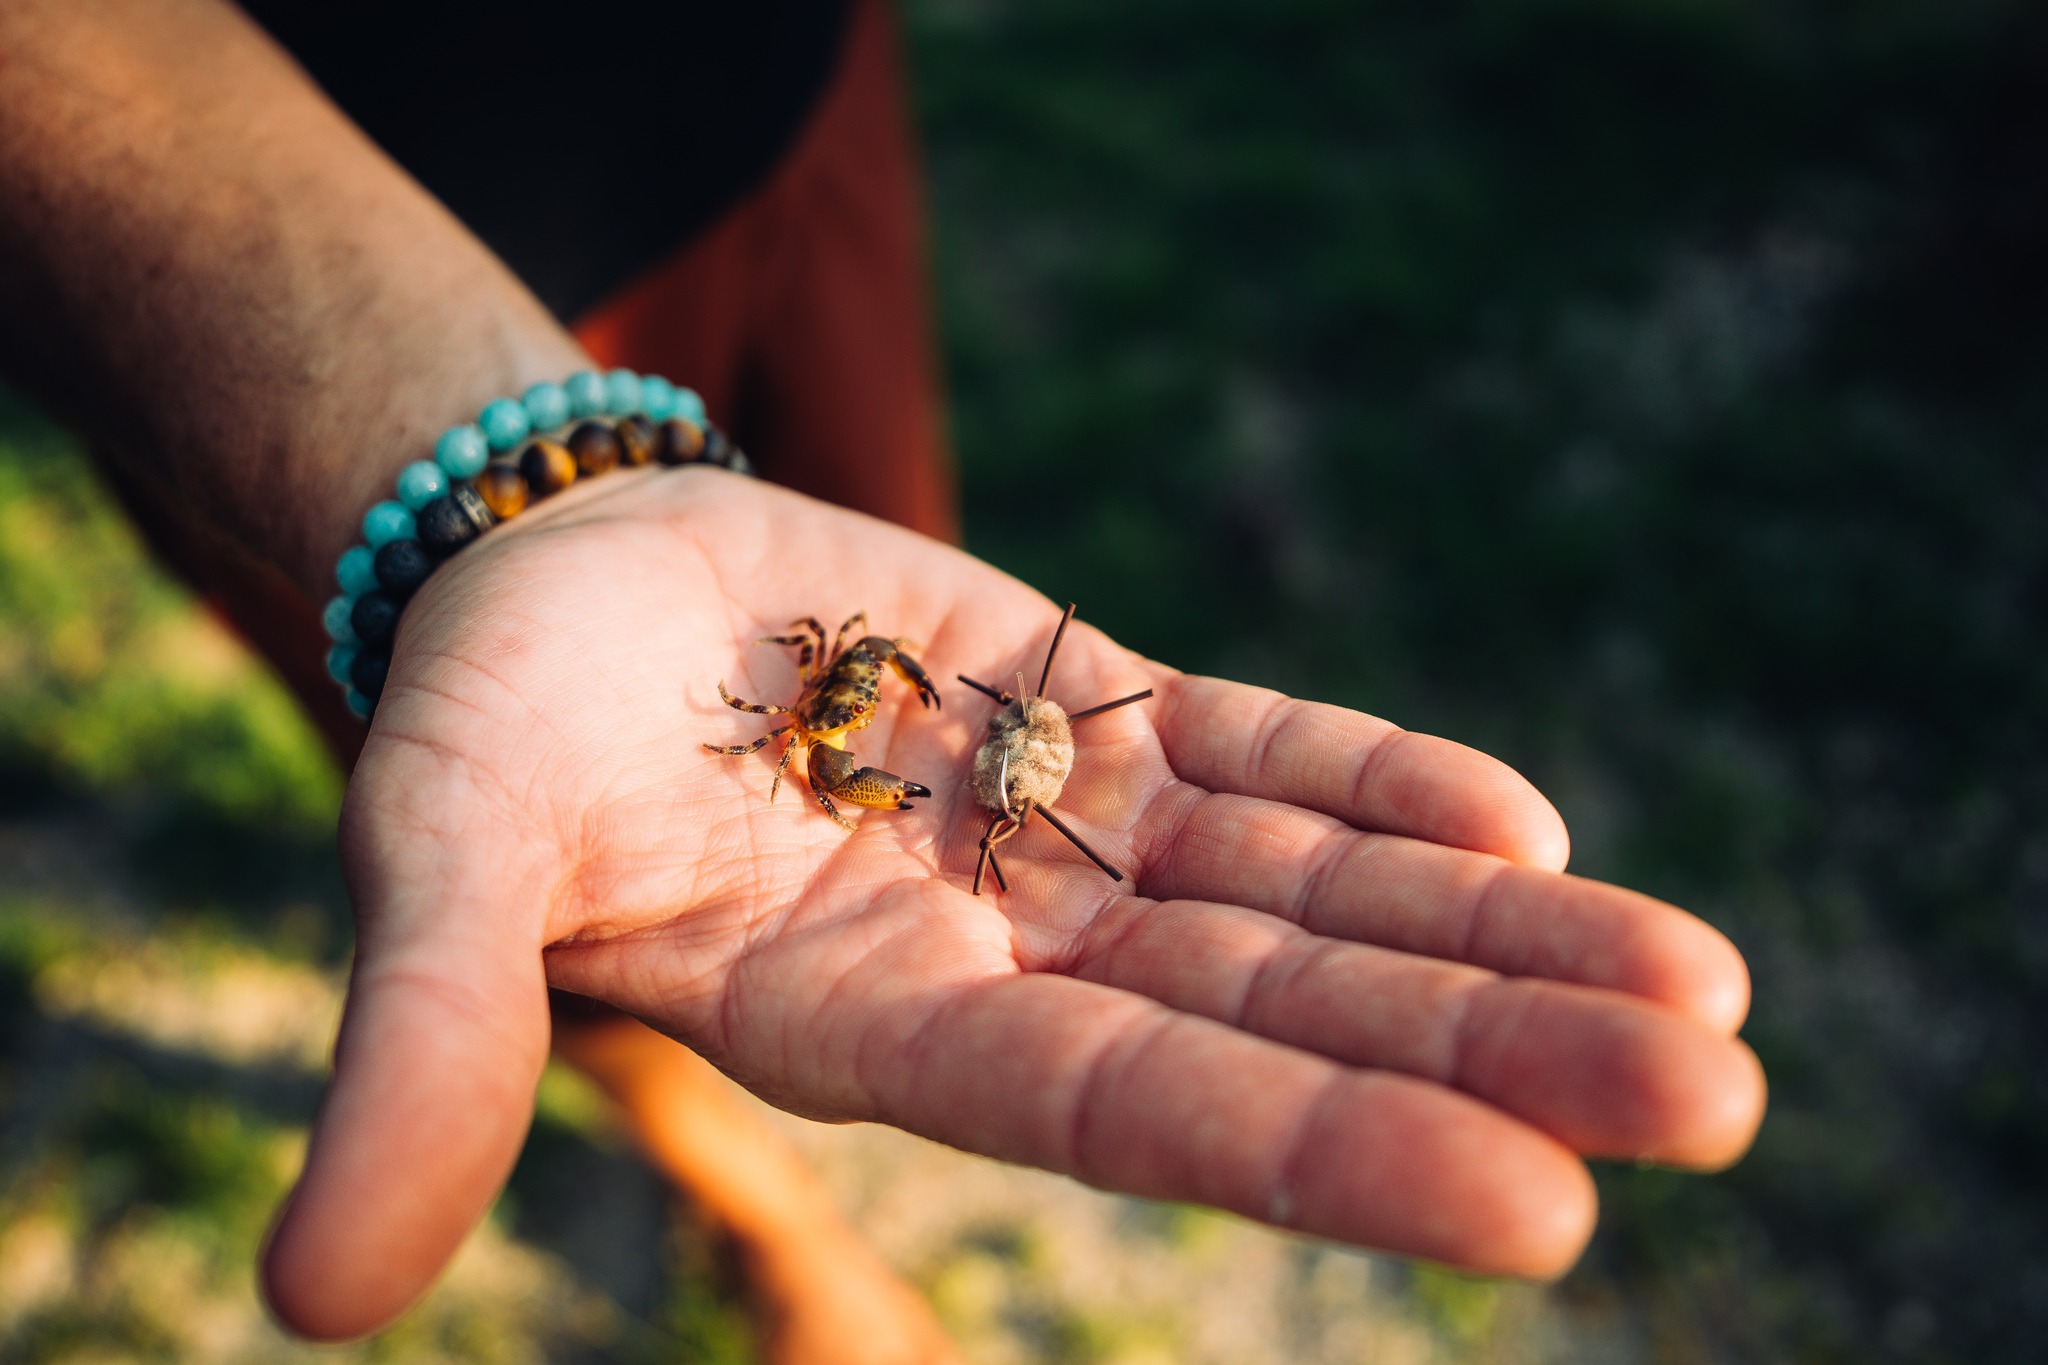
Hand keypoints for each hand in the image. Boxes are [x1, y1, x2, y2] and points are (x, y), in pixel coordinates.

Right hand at [263, 468, 1764, 1338]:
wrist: (550, 573)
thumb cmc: (485, 724)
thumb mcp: (435, 861)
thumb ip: (419, 1042)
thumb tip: (310, 1293)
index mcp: (880, 1022)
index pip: (1130, 1108)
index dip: (1320, 1154)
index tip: (1539, 1213)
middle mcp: (1006, 950)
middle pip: (1278, 1017)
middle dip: (1488, 1055)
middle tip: (1712, 1094)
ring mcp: (1062, 831)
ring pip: (1308, 899)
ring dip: (1493, 937)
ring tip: (1700, 997)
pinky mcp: (1083, 704)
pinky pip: (1251, 757)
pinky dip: (1380, 790)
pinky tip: (1523, 822)